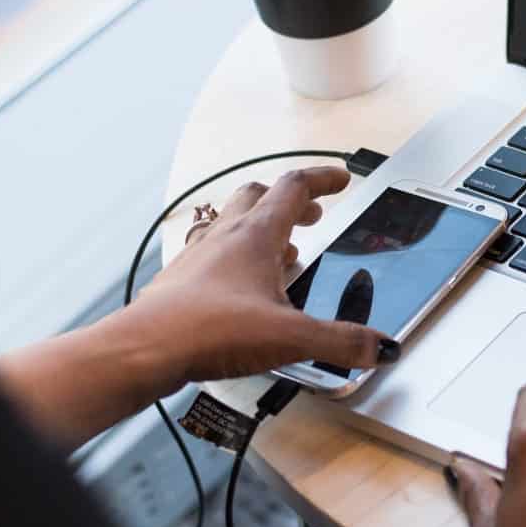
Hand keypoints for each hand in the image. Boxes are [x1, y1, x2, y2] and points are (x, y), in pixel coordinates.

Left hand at [122, 165, 393, 390]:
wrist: (146, 348)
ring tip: (283, 253)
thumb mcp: (291, 337)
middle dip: (289, 201)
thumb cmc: (209, 330)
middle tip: (311, 214)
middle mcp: (225, 237)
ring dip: (261, 228)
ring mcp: (199, 256)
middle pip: (258, 196)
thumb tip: (379, 346)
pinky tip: (242, 288)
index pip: (295, 187)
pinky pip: (212, 254)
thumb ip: (340, 342)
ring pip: (232, 222)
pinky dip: (234, 259)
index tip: (340, 178)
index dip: (322, 179)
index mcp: (256, 235)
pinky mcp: (182, 282)